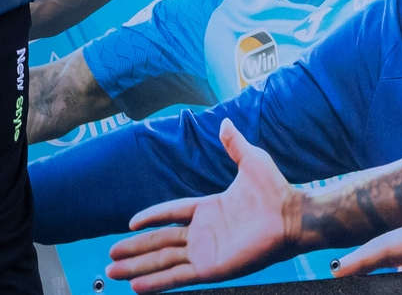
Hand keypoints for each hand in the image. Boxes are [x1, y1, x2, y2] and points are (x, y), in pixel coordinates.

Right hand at [106, 119, 301, 292]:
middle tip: (109, 257)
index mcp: (207, 209)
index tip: (129, 224)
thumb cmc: (275, 190)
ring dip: (137, 268)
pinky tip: (137, 287)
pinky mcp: (211, 269)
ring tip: (112, 272)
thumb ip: (234, 144)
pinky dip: (157, 282)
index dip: (150, 218)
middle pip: (158, 242)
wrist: (291, 216)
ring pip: (162, 261)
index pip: (170, 214)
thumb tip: (225, 123)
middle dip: (134, 250)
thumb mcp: (251, 160)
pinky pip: (178, 276)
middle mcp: (202, 233)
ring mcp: (205, 252)